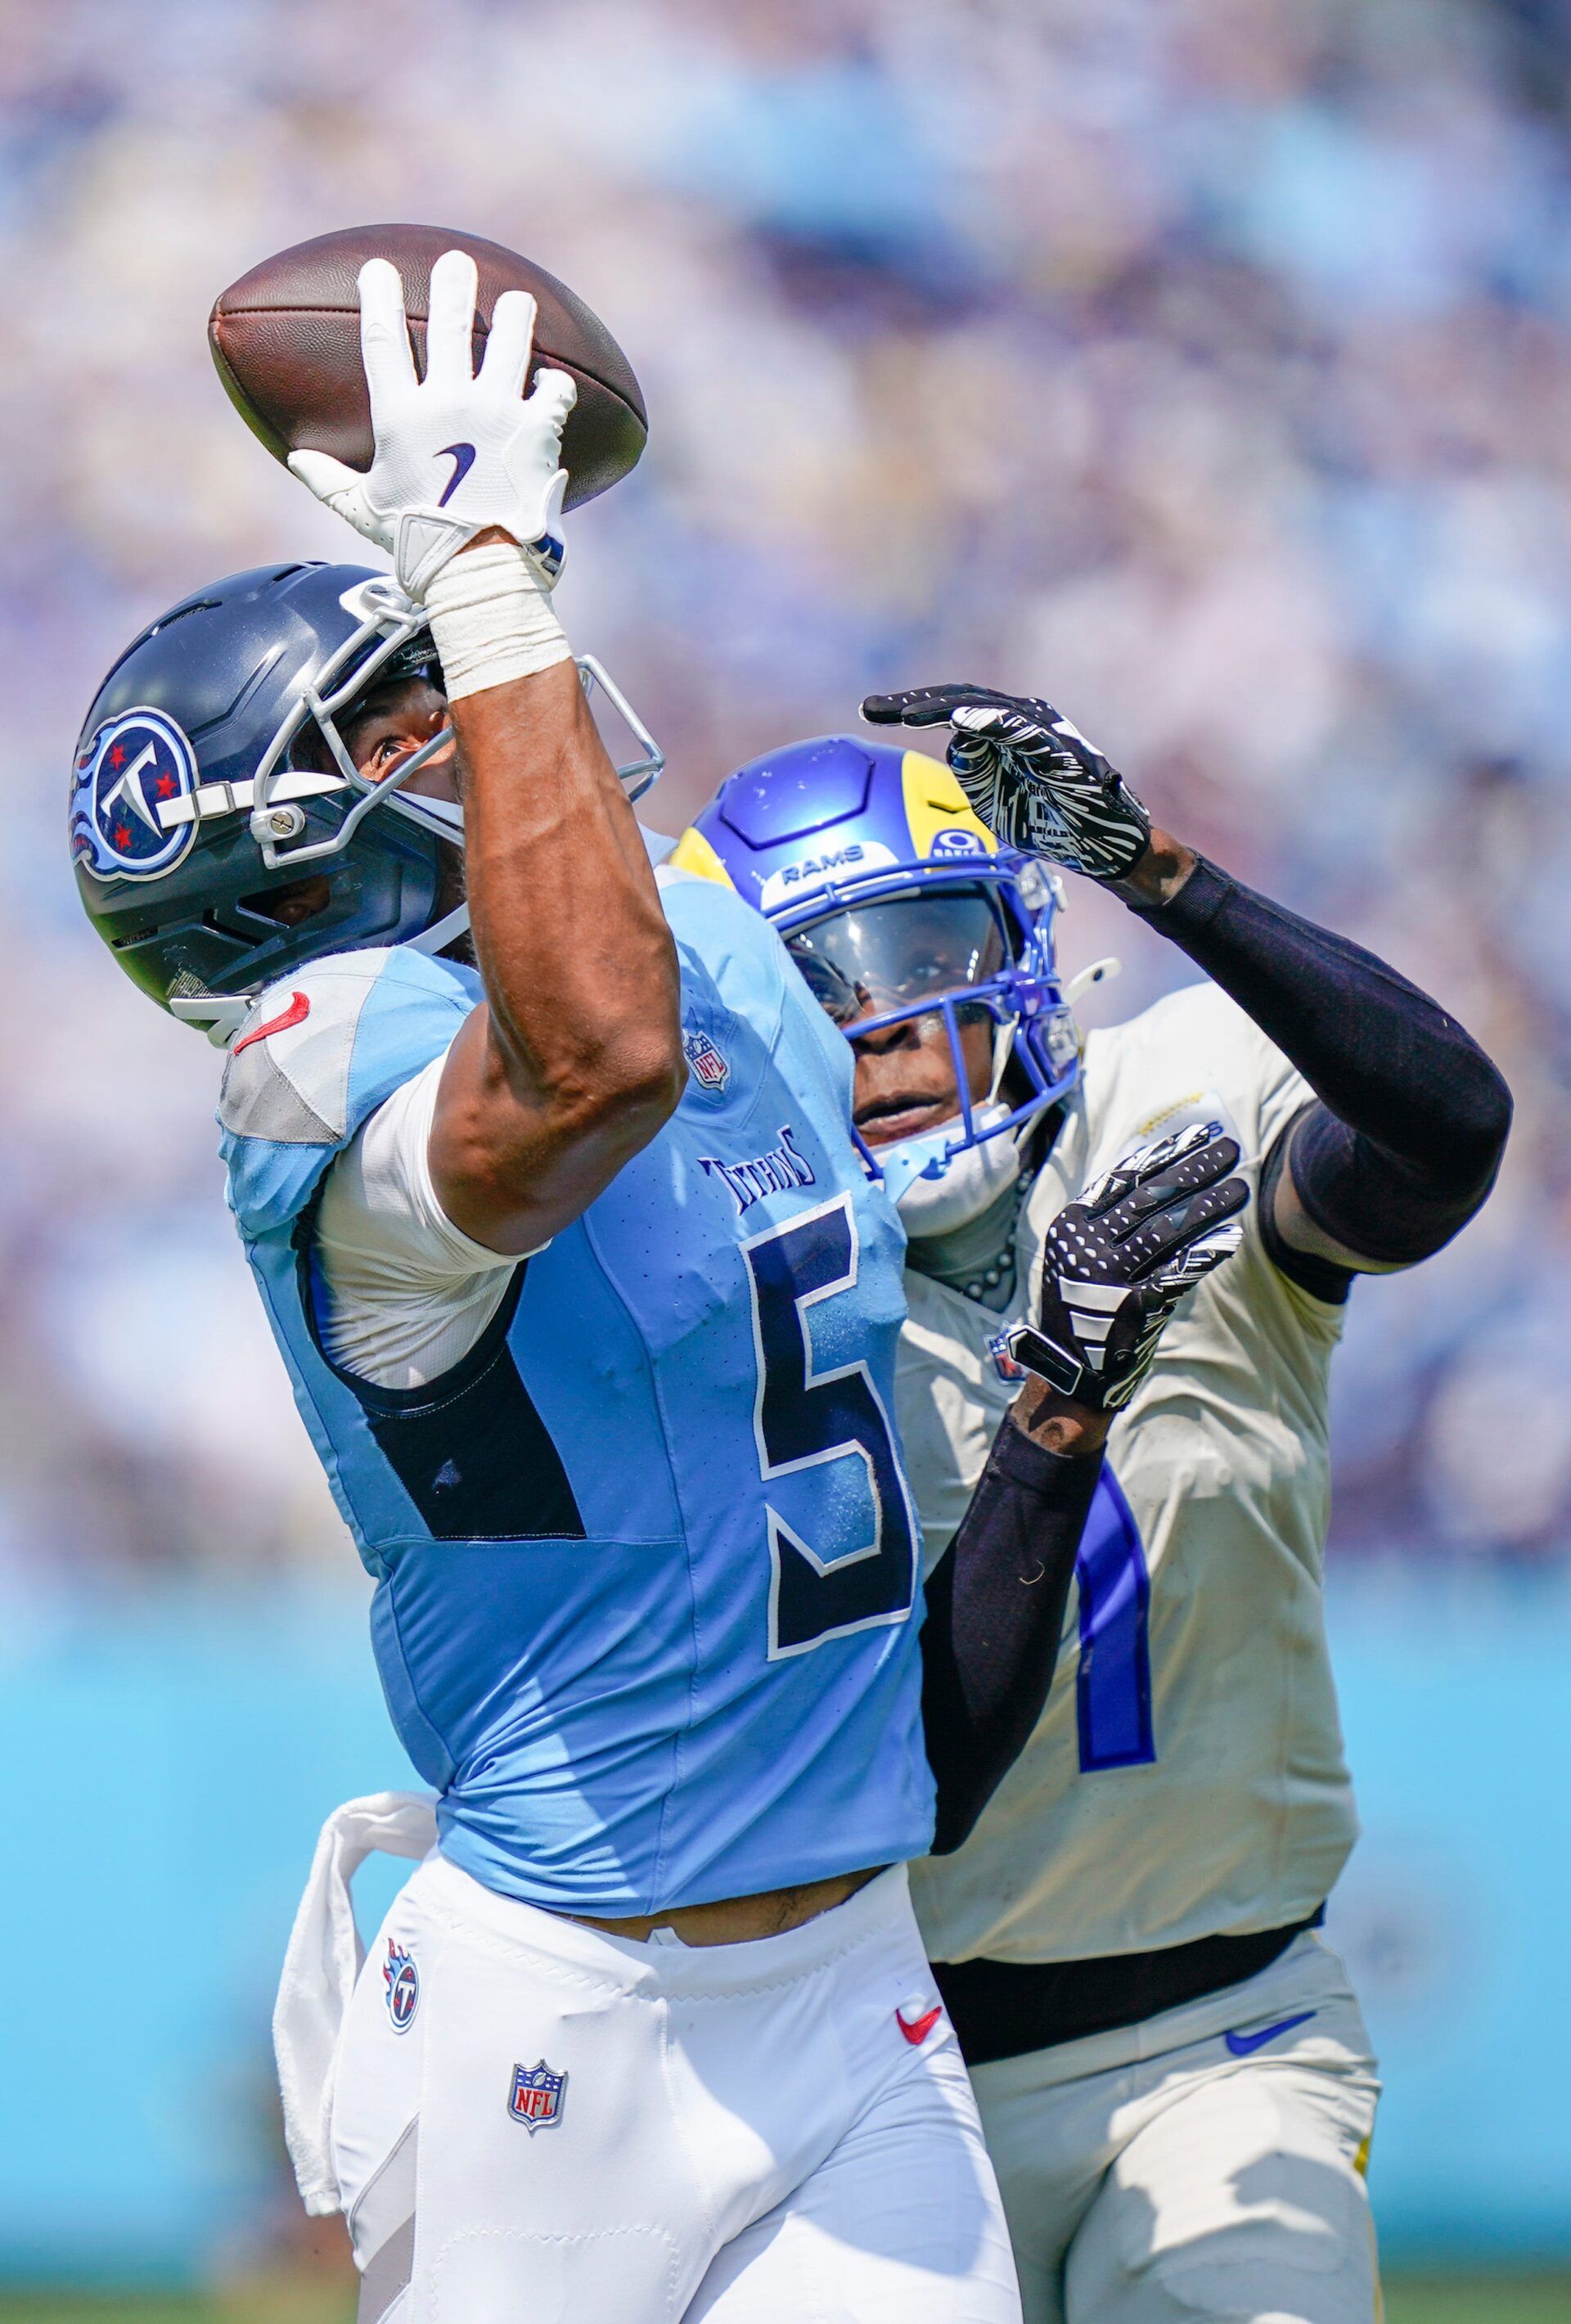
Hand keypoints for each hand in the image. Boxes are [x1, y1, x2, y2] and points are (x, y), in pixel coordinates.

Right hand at [287, 249, 575, 601]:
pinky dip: (555, 385)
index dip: (379, 298)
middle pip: (450, 325)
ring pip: (510, 344)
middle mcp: (450, 402)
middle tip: (457, 261)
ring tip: (518, 301)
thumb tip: (296, 460)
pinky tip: (553, 381)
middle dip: (453, 285)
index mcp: (402, 416)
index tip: (378, 268)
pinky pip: (553, 392)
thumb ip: (329, 480)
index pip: (383, 340)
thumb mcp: (364, 510)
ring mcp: (497, 411)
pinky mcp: (537, 430)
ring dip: (515, 317)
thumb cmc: (418, 541)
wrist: (478, 568)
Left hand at [862, 682, 1150, 880]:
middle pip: (960, 698)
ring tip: (906, 714)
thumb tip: (956, 740)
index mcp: (1002, 729)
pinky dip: (990, 722)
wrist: (1096, 844)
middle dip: (914, 702)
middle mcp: (1021, 718)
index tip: (867, 711)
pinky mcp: (1059, 748)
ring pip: (986, 707)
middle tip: (872, 707)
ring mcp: (1042, 729)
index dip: (909, 707)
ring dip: (943, 707)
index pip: (950, 708)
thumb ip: (971, 767)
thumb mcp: (991, 796)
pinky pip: (1021, 729)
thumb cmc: (1045, 818)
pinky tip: (960, 720)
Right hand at [1004, 1122, 1247, 1409]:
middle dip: (1195, 1168)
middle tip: (1231, 1148)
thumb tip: (1162, 1170)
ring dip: (1209, 1205)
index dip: (1165, 1154)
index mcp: (1071, 1224)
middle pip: (1150, 1196)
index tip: (1196, 1135)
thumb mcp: (1080, 1253)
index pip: (1125, 1177)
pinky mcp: (1131, 1308)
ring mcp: (1108, 1276)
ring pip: (1166, 1229)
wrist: (1069, 1370)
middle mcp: (1086, 1245)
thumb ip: (1113, 1218)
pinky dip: (1205, 1254)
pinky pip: (1176, 1274)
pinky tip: (1231, 1238)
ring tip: (1241, 1188)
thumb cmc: (1083, 1305)